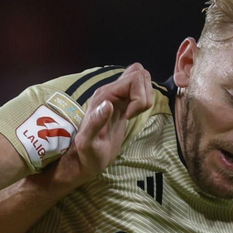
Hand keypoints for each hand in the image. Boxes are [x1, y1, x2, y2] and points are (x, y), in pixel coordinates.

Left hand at [44, 62, 153, 191]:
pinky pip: (140, 89)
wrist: (87, 159)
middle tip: (134, 114)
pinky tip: (133, 115)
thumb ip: (95, 122)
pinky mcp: (124, 103)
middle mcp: (111, 91)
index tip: (129, 117)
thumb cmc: (87, 153)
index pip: (135, 78)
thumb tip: (108, 105)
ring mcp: (118, 96)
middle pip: (140, 74)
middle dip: (144, 95)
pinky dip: (144, 100)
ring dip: (145, 97)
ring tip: (133, 115)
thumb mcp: (88, 142)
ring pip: (142, 79)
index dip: (139, 97)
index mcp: (104, 95)